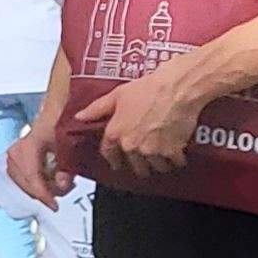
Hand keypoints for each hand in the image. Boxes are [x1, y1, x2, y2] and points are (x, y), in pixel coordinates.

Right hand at [2, 122, 67, 206]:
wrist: (53, 116)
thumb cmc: (62, 131)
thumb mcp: (71, 149)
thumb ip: (67, 169)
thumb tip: (61, 185)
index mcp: (31, 144)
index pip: (32, 176)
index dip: (43, 194)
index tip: (54, 206)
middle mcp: (17, 150)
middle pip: (26, 183)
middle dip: (44, 191)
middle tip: (62, 190)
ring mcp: (12, 154)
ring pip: (22, 182)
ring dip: (39, 187)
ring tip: (56, 182)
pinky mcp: (12, 158)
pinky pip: (21, 178)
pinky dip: (34, 182)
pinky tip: (46, 179)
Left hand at [73, 70, 212, 177]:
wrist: (175, 89)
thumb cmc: (147, 89)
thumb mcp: (117, 95)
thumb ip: (97, 109)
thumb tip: (79, 117)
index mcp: (116, 133)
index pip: (109, 154)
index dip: (114, 159)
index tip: (118, 162)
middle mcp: (132, 146)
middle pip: (136, 167)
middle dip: (140, 164)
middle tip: (146, 158)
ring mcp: (153, 151)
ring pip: (156, 168)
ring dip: (159, 164)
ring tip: (163, 156)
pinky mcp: (172, 152)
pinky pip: (175, 164)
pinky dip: (177, 160)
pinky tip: (178, 153)